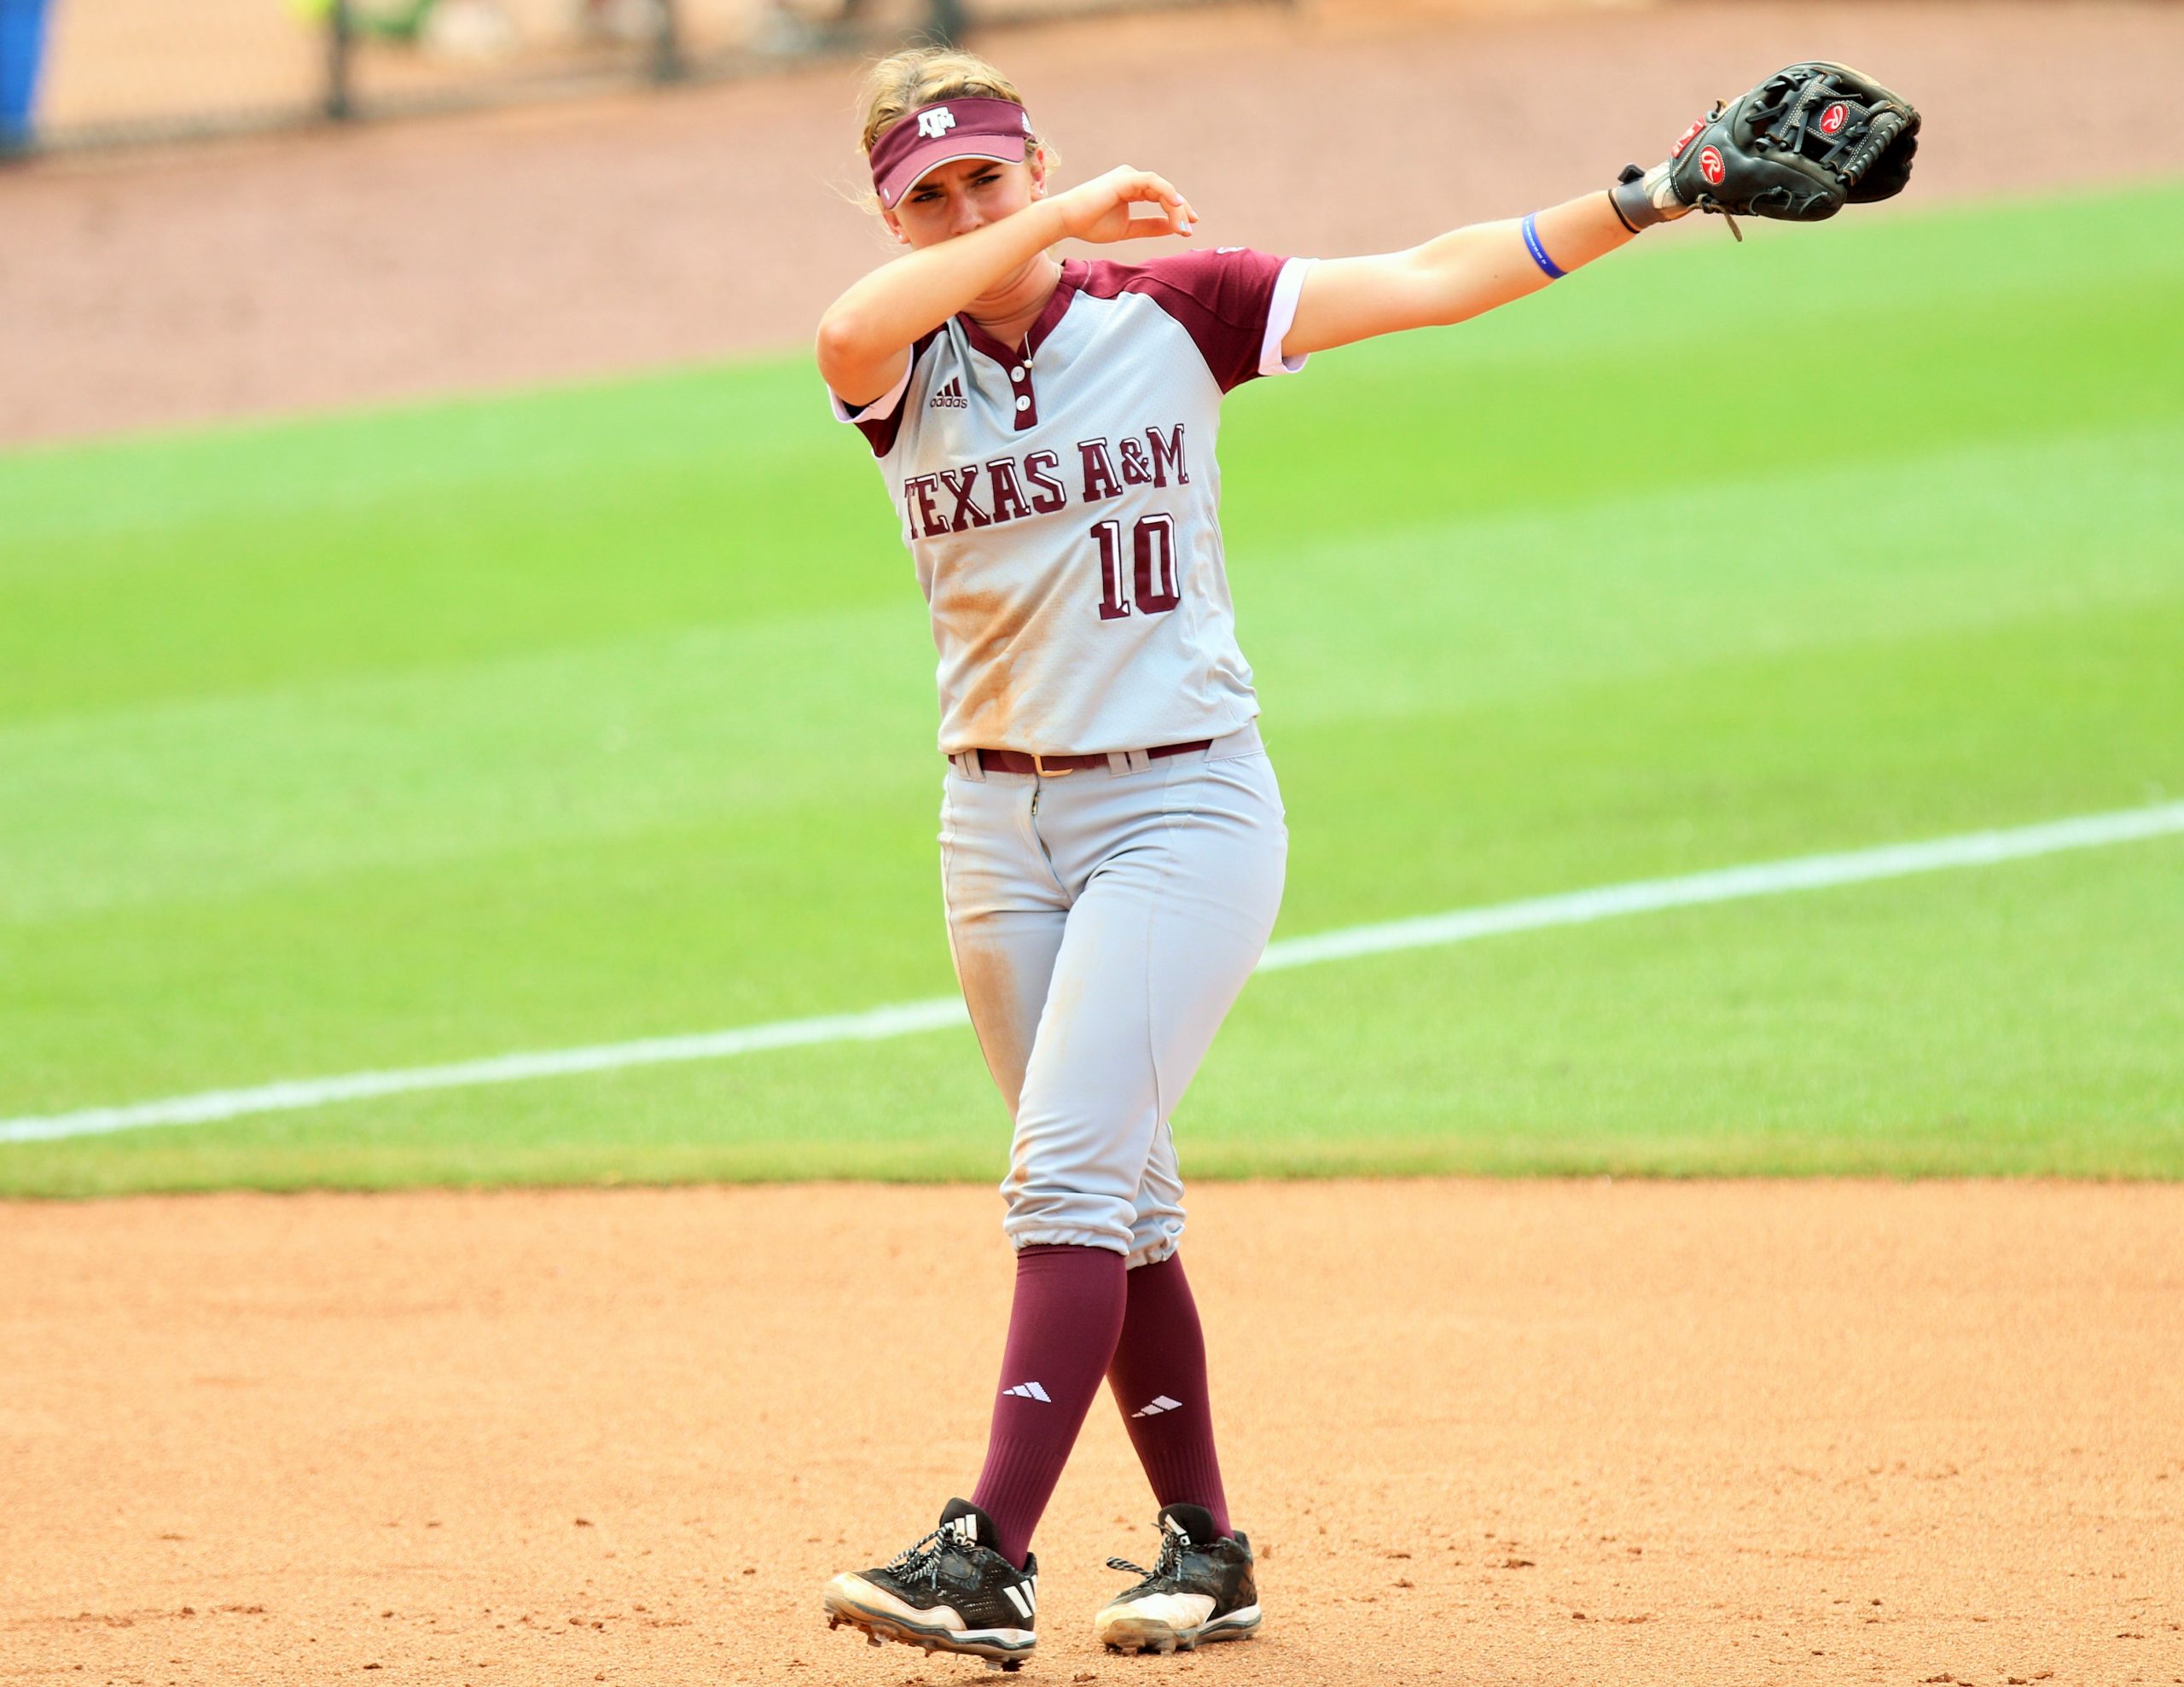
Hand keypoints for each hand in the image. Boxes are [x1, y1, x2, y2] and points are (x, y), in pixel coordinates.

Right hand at [1049, 166, 1198, 244]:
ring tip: (1182, 226)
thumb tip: (1172, 227)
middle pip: (1165, 193)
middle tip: (1190, 228)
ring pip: (1162, 189)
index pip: (1161, 197)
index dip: (1177, 211)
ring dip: (1175, 207)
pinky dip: (1166, 193)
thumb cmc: (1090, 225)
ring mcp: (1128, 177)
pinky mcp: (1125, 179)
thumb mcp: (1127, 229)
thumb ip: (1149, 227)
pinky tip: (1176, 206)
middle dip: (1180, 211)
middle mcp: (1132, 179)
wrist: (1067, 221)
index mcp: (1131, 189)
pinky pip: (1153, 183)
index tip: (1188, 228)